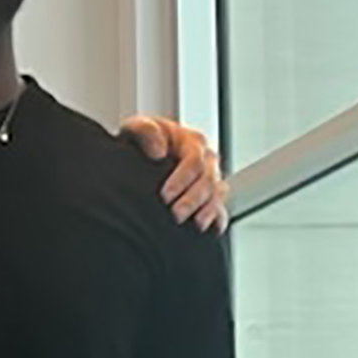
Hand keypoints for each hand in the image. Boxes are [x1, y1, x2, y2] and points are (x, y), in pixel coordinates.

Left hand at [123, 114, 228, 231]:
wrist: (141, 157)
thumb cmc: (141, 141)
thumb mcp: (137, 128)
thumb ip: (146, 131)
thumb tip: (158, 151)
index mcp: (192, 142)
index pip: (194, 162)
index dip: (181, 179)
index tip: (165, 195)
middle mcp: (206, 160)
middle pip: (207, 181)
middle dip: (192, 200)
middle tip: (176, 215)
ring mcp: (211, 180)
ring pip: (217, 196)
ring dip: (206, 211)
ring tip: (194, 224)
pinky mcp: (210, 199)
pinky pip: (221, 211)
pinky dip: (217, 221)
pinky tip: (206, 230)